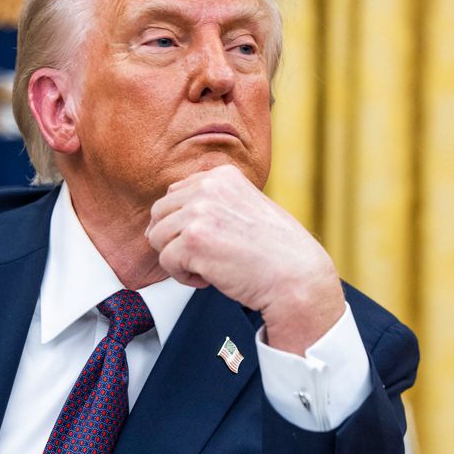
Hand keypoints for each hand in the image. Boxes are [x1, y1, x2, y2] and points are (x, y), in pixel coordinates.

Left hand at [145, 164, 344, 353]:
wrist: (296, 276)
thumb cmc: (275, 250)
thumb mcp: (245, 207)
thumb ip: (210, 202)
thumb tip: (162, 217)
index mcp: (222, 175)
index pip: (175, 193)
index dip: (182, 223)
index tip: (207, 240)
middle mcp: (209, 187)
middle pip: (159, 213)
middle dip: (174, 239)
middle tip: (204, 256)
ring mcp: (199, 212)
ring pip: (157, 237)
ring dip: (178, 258)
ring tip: (208, 267)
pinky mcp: (193, 241)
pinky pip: (166, 261)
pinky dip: (183, 276)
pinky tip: (208, 278)